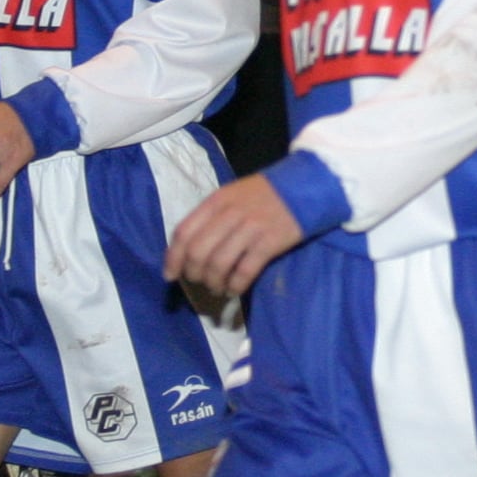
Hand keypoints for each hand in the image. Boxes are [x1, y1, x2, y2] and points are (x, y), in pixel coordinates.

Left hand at [165, 173, 305, 298]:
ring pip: (218, 264)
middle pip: (197, 252)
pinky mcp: (269, 242)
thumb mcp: (233, 195)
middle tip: (199, 282)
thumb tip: (189, 249)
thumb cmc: (265, 194)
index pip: (183, 232)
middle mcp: (229, 214)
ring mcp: (250, 228)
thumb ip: (212, 216)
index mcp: (216, 201)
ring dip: (213, 283)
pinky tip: (234, 290)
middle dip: (193, 274)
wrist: (306, 186)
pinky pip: (244, 271)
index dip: (173, 258)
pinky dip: (235, 286)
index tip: (170, 275)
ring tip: (217, 289)